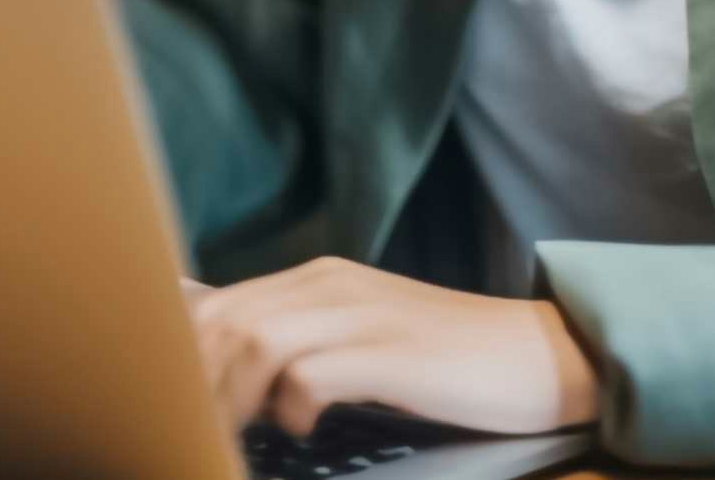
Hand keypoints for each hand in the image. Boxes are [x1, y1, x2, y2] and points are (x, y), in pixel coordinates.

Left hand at [181, 259, 598, 437]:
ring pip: (258, 342)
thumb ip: (298, 342)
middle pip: (226, 322)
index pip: (216, 308)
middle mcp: (333, 286)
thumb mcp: (361, 340)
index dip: (181, 359)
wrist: (540, 355)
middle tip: (201, 431)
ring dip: (235, 397)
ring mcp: (365, 315)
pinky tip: (305, 426)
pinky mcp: (395, 353)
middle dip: (197, 382)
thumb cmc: (445, 361)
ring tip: (245, 434)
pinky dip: (293, 406)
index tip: (174, 405)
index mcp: (318, 281)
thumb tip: (220, 368)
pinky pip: (313, 374)